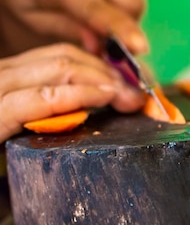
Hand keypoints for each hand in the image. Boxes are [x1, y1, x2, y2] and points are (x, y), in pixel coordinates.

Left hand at [0, 0, 147, 57]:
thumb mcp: (32, 20)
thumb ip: (68, 31)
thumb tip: (101, 46)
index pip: (95, 7)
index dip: (120, 28)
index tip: (140, 46)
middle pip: (129, 4)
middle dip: (125, 30)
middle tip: (106, 45)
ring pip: (133, 0)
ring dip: (123, 18)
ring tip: (95, 21)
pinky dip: (119, 4)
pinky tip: (97, 3)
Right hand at [0, 43, 144, 142]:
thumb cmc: (0, 167)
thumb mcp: (31, 132)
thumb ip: (58, 114)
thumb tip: (105, 107)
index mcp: (12, 80)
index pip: (61, 57)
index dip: (102, 66)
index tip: (132, 84)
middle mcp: (1, 77)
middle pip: (65, 58)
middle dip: (109, 71)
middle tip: (139, 93)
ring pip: (57, 67)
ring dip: (102, 78)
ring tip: (129, 96)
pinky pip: (41, 98)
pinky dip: (79, 94)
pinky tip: (103, 98)